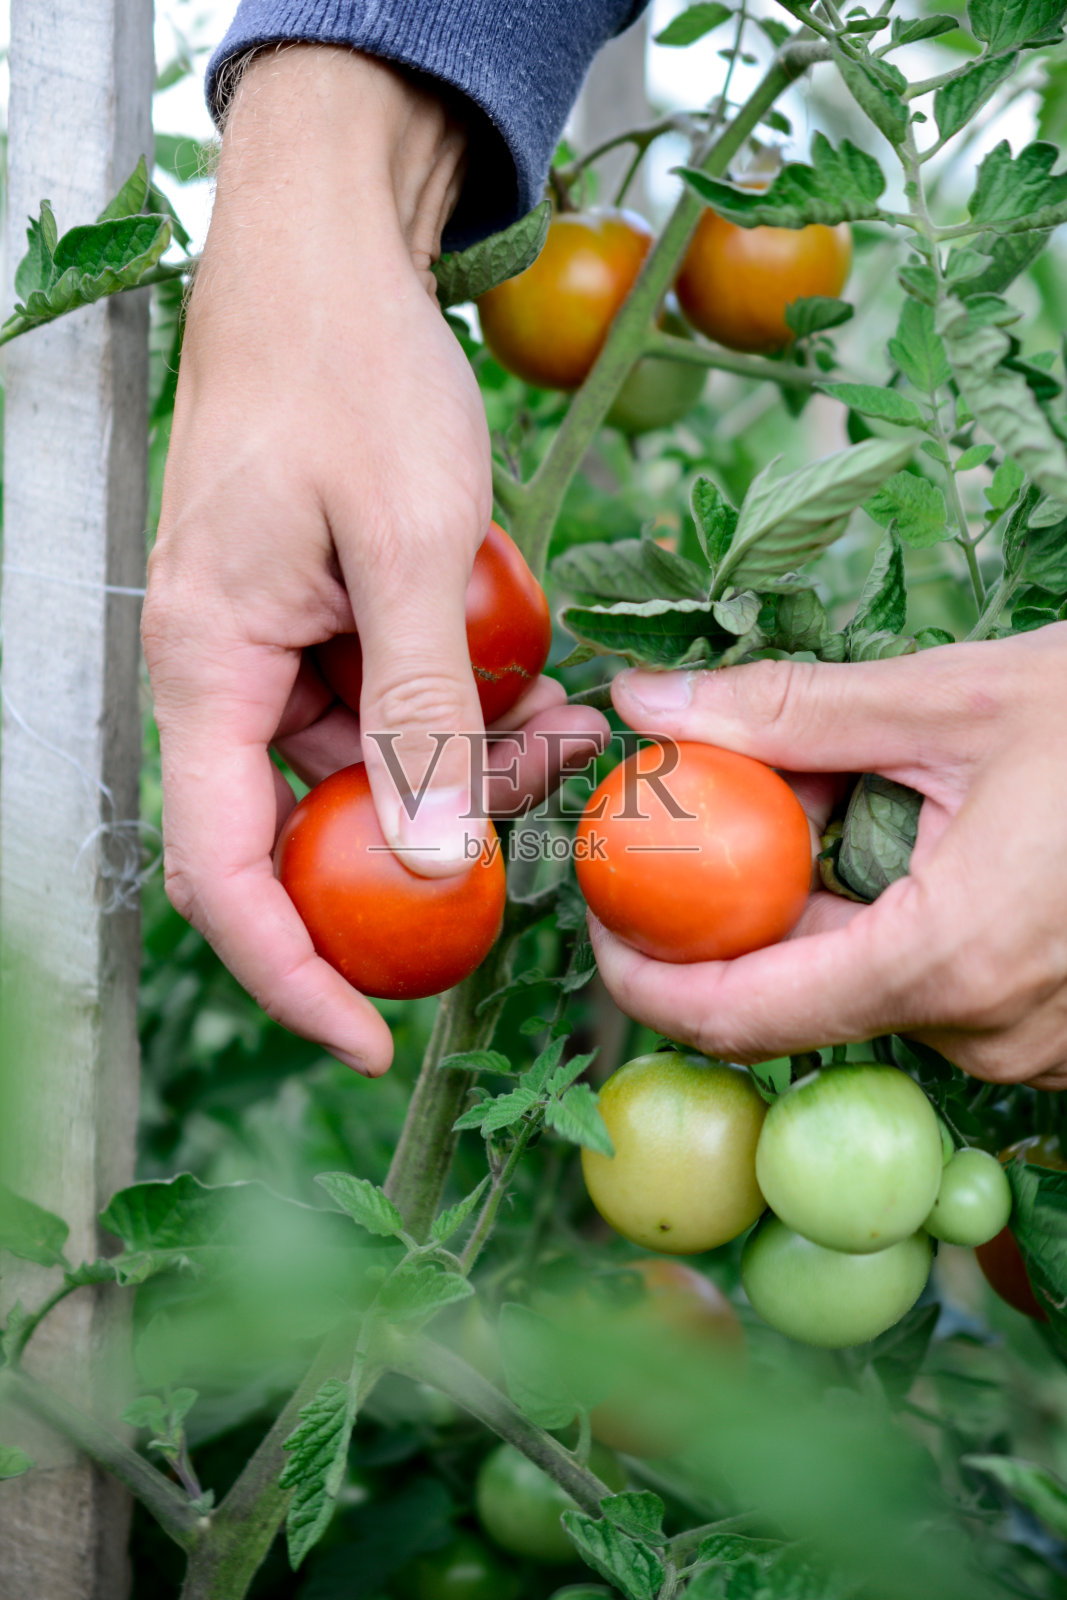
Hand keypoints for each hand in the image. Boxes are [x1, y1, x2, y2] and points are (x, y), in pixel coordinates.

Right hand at [142, 46, 605, 1074]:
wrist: (332, 255)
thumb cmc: (351, 372)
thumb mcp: (412, 544)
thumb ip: (421, 709)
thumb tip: (434, 863)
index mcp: (210, 666)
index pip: (219, 872)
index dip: (291, 975)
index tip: (369, 1044)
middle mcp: (226, 674)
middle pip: (307, 830)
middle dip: (425, 853)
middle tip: (540, 819)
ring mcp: (274, 647)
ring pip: (366, 768)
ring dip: (465, 769)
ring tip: (562, 719)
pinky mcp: (321, 619)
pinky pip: (388, 703)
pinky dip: (460, 708)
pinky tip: (532, 676)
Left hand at [589, 625, 1066, 1087]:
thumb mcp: (955, 699)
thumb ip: (788, 711)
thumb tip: (646, 705)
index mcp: (951, 957)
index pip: (744, 1016)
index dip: (645, 980)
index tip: (601, 917)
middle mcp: (991, 1028)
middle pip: (801, 998)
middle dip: (736, 917)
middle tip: (706, 820)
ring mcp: (1035, 1044)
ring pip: (870, 991)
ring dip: (821, 912)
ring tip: (833, 801)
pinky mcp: (1060, 1033)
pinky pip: (934, 991)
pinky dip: (891, 926)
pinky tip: (914, 842)